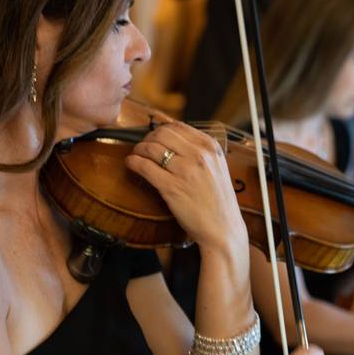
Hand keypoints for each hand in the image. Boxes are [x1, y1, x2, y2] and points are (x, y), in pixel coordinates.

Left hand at [125, 122, 246, 253]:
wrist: (223, 228)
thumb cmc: (218, 201)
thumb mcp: (217, 167)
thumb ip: (200, 152)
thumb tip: (173, 140)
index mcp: (210, 147)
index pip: (178, 126)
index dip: (160, 130)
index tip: (154, 138)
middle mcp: (199, 155)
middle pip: (162, 133)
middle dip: (147, 138)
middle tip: (142, 148)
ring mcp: (185, 170)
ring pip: (151, 148)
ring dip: (138, 149)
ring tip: (135, 156)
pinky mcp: (172, 187)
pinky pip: (145, 167)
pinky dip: (133, 162)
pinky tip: (131, 164)